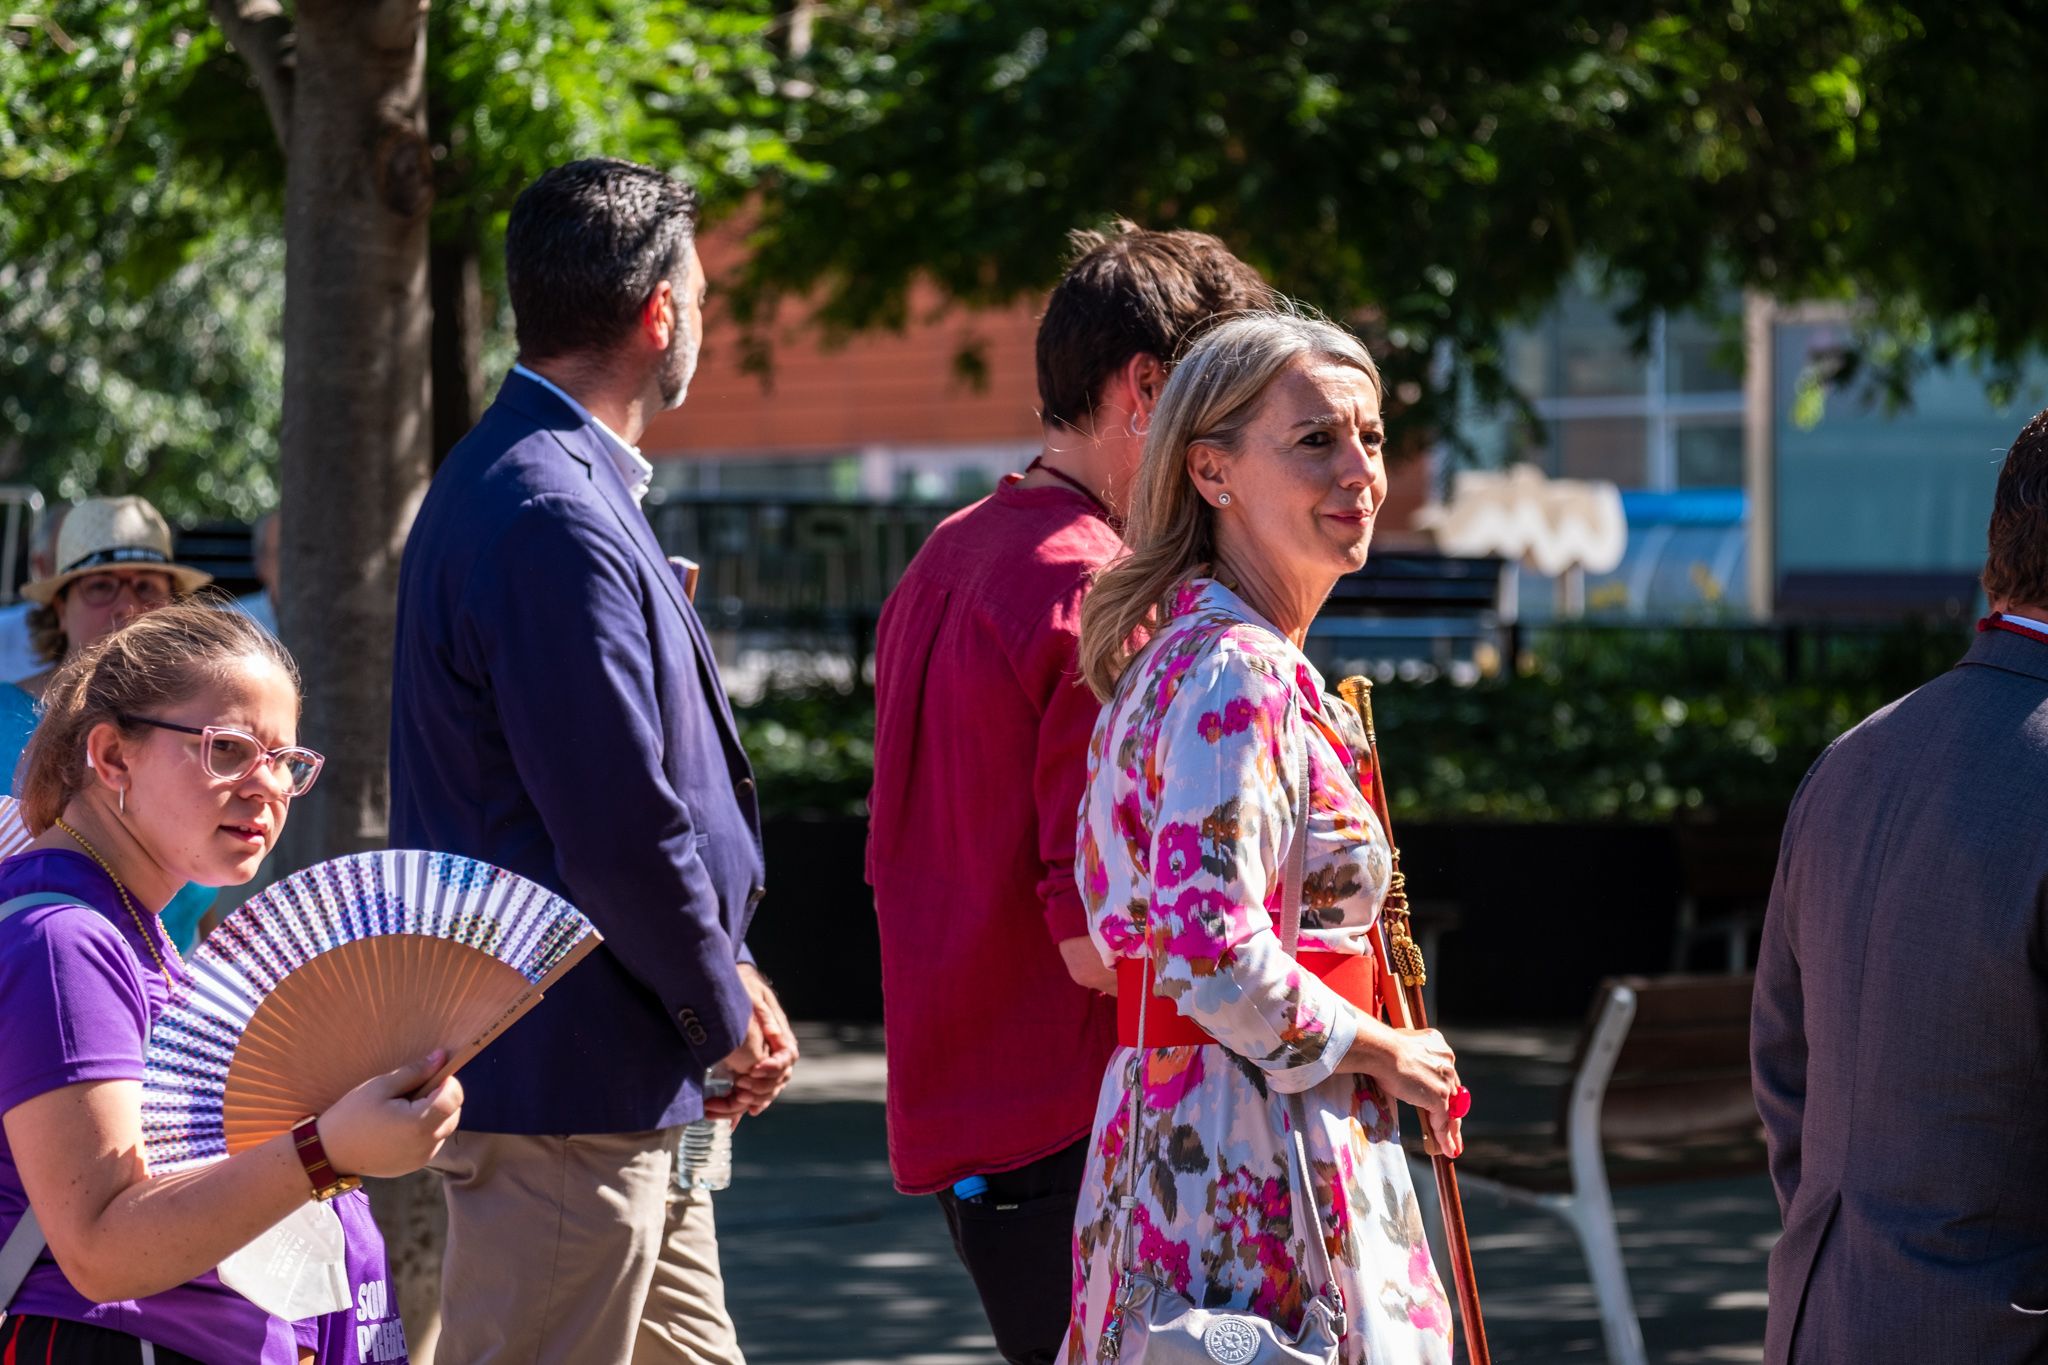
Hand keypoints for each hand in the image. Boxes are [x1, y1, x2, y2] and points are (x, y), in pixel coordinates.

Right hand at [318, 1051, 463, 1178]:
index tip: (430, 1074)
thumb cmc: (352, 1115)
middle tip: (415, 1090)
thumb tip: (442, 1057)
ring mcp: (421, 1159)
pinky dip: (426, 1130)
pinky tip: (402, 1125)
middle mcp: (426, 1145)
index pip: (454, 1098)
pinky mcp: (414, 1166)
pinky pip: (432, 1143)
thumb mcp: (381, 1086)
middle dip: (443, 1098)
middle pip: (454, 1114)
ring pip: (445, 1129)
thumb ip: (416, 1072)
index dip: (448, 1082)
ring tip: (406, 1108)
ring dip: (436, 1115)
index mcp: (419, 1124)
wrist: (329, 1153)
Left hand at [709, 965, 798, 1120]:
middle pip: (775, 1082)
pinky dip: (740, 1109)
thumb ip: (763, 1018)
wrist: (723, 985)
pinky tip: (730, 1122)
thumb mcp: (750, 996)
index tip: (752, 1071)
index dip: (773, 1069)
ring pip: (760, 1093)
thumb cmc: (739, 985)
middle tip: (736, 1089)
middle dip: (756, 1090)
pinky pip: (748, 1095)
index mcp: (779, 1033)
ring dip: (741, 1104)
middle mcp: (773, 1052)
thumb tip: (768, 1044)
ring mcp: (760, 1064)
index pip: (787, 1058)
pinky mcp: (744, 1071)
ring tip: (715, 1106)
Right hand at [1348, 1025, 1463, 1158]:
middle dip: (1452, 1112)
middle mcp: (1447, 1062)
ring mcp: (1444, 1081)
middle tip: (1452, 1128)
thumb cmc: (1380, 1046)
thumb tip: (1397, 1066)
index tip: (1442, 1101)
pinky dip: (1445, 1138)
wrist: (1381, 1049)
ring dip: (1451, 1130)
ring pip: (1451, 1110)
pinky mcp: (1439, 1097)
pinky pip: (1443, 1122)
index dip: (1444, 1091)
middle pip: (1453, 1094)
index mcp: (1438, 1047)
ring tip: (1453, 1146)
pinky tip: (1448, 1149)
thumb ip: (1407, 1058)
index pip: (1444, 1075)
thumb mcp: (1399, 1050)